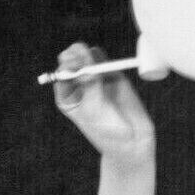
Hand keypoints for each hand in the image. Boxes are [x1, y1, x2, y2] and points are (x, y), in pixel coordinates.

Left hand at [52, 43, 154, 163]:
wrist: (132, 141)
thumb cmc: (107, 131)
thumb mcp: (94, 109)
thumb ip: (89, 83)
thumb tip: (84, 58)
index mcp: (67, 98)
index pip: (61, 75)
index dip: (66, 67)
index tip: (75, 68)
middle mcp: (78, 87)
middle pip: (71, 61)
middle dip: (76, 56)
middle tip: (84, 58)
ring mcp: (95, 79)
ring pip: (86, 56)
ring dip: (88, 54)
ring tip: (94, 61)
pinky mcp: (111, 75)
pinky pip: (102, 58)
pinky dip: (100, 55)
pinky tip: (102, 60)